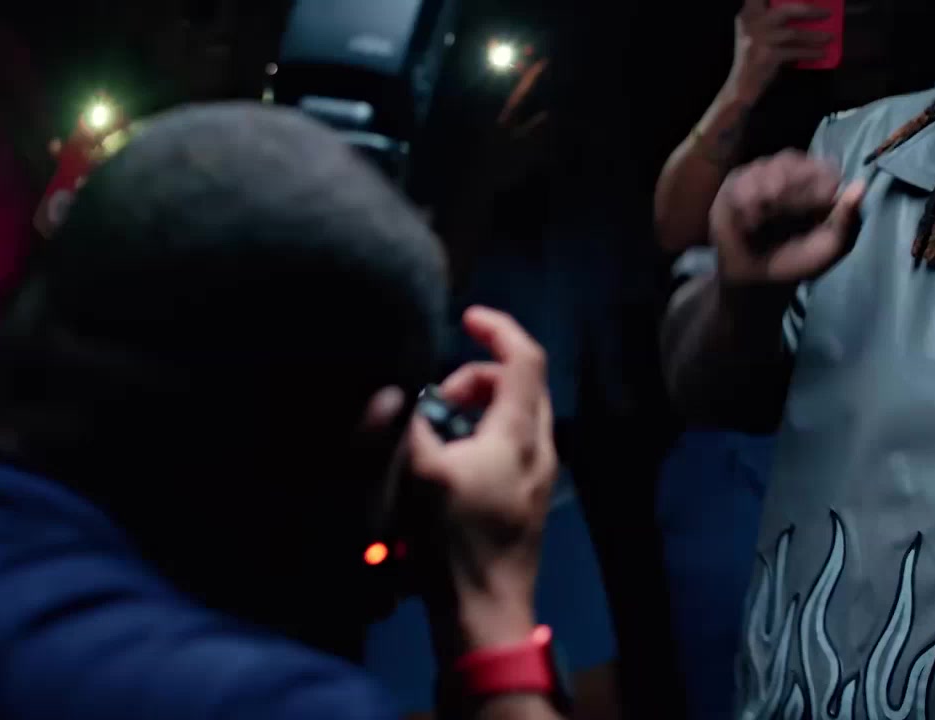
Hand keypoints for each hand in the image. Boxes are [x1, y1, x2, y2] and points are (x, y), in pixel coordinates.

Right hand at [409, 306, 556, 651]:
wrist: (485, 612)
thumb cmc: (453, 543)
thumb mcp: (418, 477)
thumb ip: (404, 426)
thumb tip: (394, 391)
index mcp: (519, 433)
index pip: (524, 358)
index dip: (497, 328)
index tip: (465, 317)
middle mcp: (540, 447)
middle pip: (522, 383)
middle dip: (478, 374)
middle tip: (435, 397)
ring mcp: (540, 474)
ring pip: (518, 414)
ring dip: (478, 406)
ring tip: (437, 432)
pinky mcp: (530, 496)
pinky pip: (514, 442)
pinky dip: (485, 432)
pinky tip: (451, 462)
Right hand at [711, 150, 866, 287]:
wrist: (757, 278)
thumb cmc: (796, 260)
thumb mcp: (828, 246)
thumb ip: (845, 219)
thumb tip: (860, 186)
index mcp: (816, 183)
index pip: (822, 166)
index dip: (820, 183)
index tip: (821, 206)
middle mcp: (789, 172)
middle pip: (792, 163)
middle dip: (794, 190)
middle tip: (790, 218)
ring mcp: (759, 174)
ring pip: (766, 169)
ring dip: (770, 197)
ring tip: (768, 222)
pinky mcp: (734, 185)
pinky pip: (741, 184)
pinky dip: (748, 204)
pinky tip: (753, 222)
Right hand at [727, 0, 832, 103]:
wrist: (740, 86)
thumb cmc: (752, 58)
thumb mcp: (755, 33)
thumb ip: (769, 20)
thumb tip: (804, 12)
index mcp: (747, 15)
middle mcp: (752, 23)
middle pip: (786, 10)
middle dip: (810, 10)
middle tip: (827, 13)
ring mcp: (760, 40)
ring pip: (794, 33)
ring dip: (815, 36)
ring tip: (829, 38)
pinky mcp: (768, 56)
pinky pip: (795, 52)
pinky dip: (810, 53)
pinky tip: (821, 53)